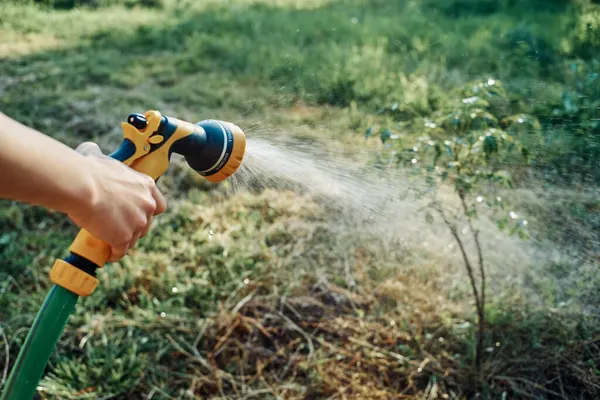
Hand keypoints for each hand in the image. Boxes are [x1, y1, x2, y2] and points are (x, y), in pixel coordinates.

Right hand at [68, 142, 166, 261]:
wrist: (82, 186)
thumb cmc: (88, 169)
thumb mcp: (99, 157)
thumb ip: (99, 155)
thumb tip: (90, 149)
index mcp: (146, 185)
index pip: (159, 205)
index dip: (149, 211)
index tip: (139, 214)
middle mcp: (147, 205)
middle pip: (146, 224)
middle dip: (134, 227)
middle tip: (118, 227)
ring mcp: (137, 222)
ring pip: (134, 238)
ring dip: (124, 241)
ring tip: (110, 241)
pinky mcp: (124, 237)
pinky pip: (121, 252)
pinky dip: (114, 254)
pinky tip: (108, 255)